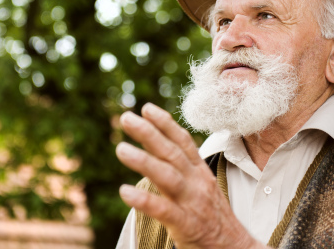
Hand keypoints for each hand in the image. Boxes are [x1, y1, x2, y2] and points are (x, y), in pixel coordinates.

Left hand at [116, 103, 265, 248]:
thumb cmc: (213, 218)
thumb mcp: (201, 188)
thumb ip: (180, 170)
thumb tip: (154, 151)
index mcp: (200, 173)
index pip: (183, 142)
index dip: (165, 123)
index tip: (147, 108)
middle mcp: (198, 183)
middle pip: (172, 153)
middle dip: (149, 133)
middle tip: (126, 118)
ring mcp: (193, 203)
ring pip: (168, 176)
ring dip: (144, 161)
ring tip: (120, 149)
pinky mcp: (187, 226)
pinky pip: (164, 210)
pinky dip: (145, 200)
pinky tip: (125, 192)